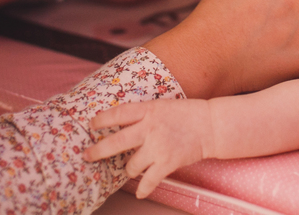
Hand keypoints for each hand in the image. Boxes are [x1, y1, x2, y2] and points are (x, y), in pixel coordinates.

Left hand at [86, 98, 213, 197]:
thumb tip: (121, 124)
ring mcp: (158, 146)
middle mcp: (150, 128)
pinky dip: (143, 188)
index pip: (119, 114)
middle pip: (116, 141)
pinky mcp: (167, 162)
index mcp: (149, 110)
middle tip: (87, 155)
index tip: (91, 125)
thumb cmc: (187, 114)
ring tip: (132, 168)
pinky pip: (148, 181)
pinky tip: (140, 191)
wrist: (211, 125)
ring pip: (131, 165)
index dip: (102, 120)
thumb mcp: (162, 106)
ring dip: (129, 169)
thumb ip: (143, 114)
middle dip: (98, 150)